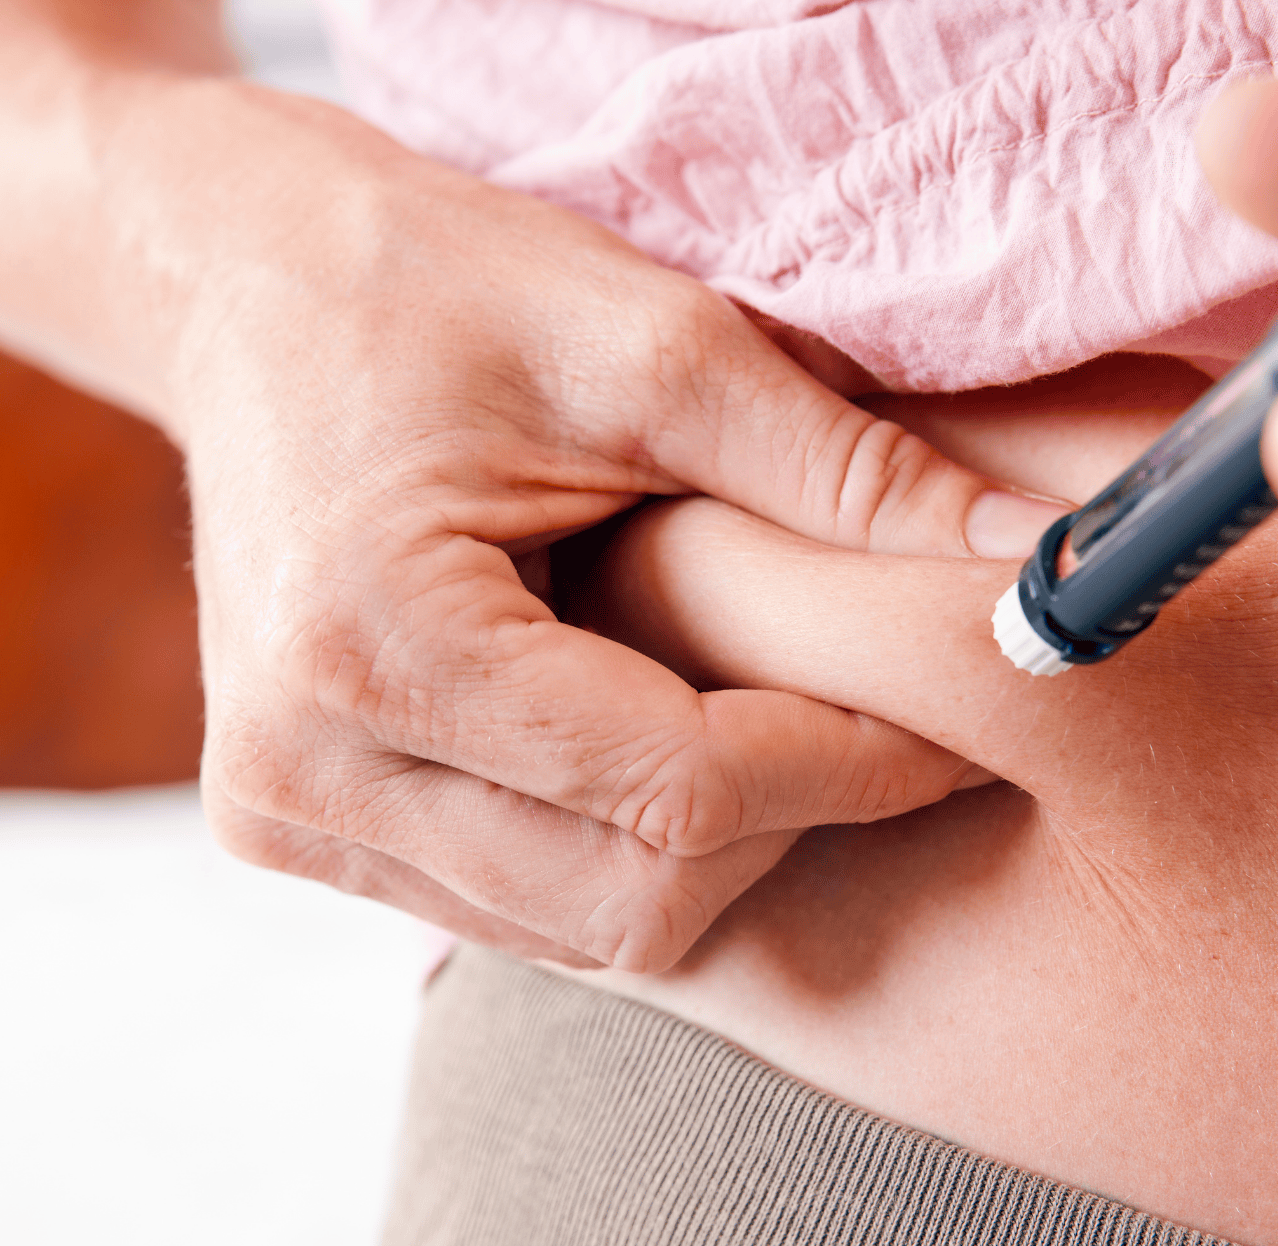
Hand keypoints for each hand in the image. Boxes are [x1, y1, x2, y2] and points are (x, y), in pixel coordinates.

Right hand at [166, 87, 1060, 970]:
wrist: (237, 282)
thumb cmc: (431, 281)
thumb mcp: (649, 340)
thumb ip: (846, 470)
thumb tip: (1039, 566)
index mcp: (371, 643)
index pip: (677, 794)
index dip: (850, 763)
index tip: (959, 707)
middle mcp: (302, 769)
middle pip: (632, 901)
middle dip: (787, 822)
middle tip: (876, 716)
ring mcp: (284, 812)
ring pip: (580, 931)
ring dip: (706, 847)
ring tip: (768, 713)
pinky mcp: (290, 821)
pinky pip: (514, 906)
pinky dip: (617, 849)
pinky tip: (660, 736)